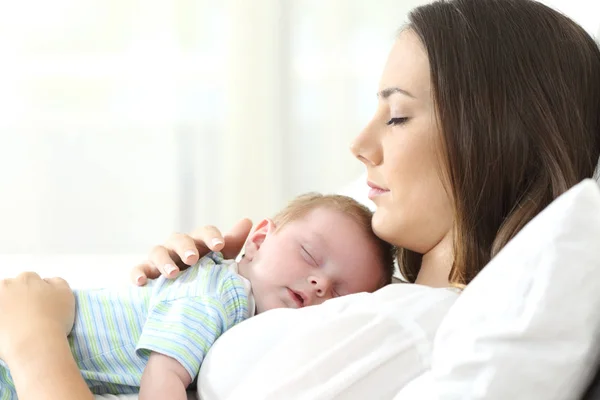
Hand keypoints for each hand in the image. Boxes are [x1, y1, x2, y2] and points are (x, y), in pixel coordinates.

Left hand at [0, 272, 74, 362]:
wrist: (35, 344)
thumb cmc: (54, 318)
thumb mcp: (67, 294)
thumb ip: (57, 283)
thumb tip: (47, 282)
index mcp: (28, 278)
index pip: (31, 280)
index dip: (37, 292)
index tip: (41, 304)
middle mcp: (7, 286)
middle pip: (12, 288)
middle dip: (19, 297)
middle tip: (29, 313)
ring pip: (2, 301)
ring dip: (8, 307)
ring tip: (17, 323)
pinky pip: (0, 319)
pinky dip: (3, 322)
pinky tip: (10, 330)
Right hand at [131, 218, 252, 284]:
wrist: (188, 297)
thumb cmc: (207, 274)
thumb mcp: (221, 260)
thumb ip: (232, 243)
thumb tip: (248, 220)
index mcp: (198, 242)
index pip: (204, 232)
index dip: (211, 236)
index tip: (219, 246)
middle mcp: (178, 246)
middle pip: (179, 238)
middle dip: (185, 247)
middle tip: (193, 258)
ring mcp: (160, 259)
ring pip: (158, 252)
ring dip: (164, 261)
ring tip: (172, 274)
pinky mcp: (146, 273)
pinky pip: (138, 270)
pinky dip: (137, 274)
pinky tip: (141, 282)